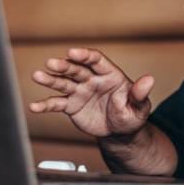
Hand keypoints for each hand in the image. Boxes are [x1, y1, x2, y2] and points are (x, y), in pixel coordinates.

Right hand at [28, 48, 154, 138]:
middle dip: (63, 66)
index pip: (96, 60)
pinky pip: (57, 103)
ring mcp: (80, 91)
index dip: (84, 55)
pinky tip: (34, 106)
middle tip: (50, 63)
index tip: (72, 52)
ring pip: (63, 82)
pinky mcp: (71, 105)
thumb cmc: (131, 115)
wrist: (120, 132)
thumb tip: (149, 80)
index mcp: (110, 75)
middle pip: (76, 69)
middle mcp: (92, 79)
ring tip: (37, 76)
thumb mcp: (139, 107)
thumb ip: (140, 94)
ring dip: (50, 79)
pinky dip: (45, 105)